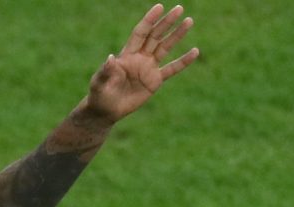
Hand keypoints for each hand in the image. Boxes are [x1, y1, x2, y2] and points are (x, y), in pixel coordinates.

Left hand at [86, 4, 198, 122]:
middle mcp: (139, 58)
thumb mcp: (99, 83)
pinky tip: (195, 51)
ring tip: (189, 21)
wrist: (105, 110)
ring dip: (177, 35)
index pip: (140, 33)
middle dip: (166, 22)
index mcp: (126, 54)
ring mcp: (148, 68)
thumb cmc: (99, 95)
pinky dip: (183, 61)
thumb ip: (105, 71)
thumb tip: (110, 58)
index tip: (159, 7)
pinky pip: (172, 69)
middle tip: (179, 9)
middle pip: (155, 36)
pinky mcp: (154, 81)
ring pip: (165, 48)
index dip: (149, 20)